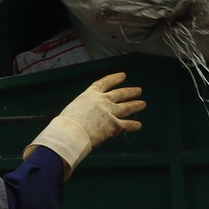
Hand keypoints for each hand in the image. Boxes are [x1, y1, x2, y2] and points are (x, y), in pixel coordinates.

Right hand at [23, 72, 146, 177]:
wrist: (71, 132)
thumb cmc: (65, 122)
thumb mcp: (72, 109)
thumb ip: (80, 111)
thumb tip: (78, 117)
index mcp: (90, 94)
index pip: (104, 83)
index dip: (114, 78)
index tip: (123, 75)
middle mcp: (103, 101)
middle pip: (120, 94)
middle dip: (130, 92)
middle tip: (138, 90)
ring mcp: (110, 112)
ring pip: (126, 107)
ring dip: (135, 105)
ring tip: (143, 103)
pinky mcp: (114, 125)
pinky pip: (127, 125)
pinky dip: (133, 125)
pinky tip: (139, 125)